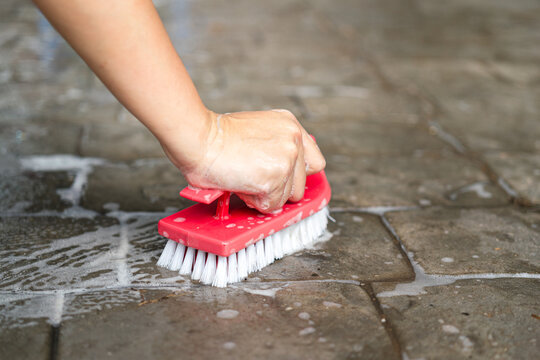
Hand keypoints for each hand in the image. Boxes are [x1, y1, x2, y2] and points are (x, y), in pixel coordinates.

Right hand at [161, 109, 325, 212]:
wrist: (198, 139)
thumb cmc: (215, 136)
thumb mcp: (257, 131)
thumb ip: (274, 147)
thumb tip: (281, 173)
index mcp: (290, 125)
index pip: (314, 162)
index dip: (298, 176)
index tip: (285, 180)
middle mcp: (294, 141)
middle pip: (300, 185)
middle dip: (278, 189)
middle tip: (254, 178)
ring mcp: (287, 160)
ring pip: (285, 198)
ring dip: (264, 195)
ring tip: (243, 177)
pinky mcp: (275, 179)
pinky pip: (269, 206)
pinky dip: (253, 201)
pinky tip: (240, 183)